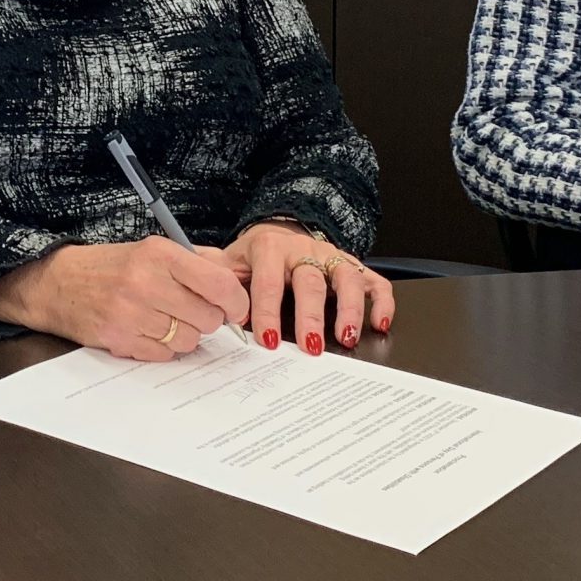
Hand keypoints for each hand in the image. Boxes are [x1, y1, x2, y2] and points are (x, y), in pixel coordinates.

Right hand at [0, 236, 248, 359]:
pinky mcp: (120, 339)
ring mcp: (131, 313)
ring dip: (183, 334)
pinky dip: (161, 347)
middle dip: (205, 318)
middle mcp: (146, 281)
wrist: (57, 283)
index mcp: (160, 254)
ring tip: (162, 319)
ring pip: (189, 340)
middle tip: (189, 310)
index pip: (220, 284)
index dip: (236, 302)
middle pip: (208, 318)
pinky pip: (164, 354)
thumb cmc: (111, 266)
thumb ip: (198, 261)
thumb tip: (238, 280)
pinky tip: (146, 330)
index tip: (234, 307)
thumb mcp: (153, 250)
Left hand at [223, 220, 392, 352]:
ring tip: (346, 338)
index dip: (267, 311)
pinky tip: (379, 324)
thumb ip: (215, 275)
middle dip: (311, 315)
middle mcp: (304, 250)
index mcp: (270, 248)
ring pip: (347, 278)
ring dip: (349, 309)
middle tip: (311, 345)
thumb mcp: (229, 261)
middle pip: (311, 281)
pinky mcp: (351, 266)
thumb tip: (199, 290)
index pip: (268, 282)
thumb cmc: (253, 258)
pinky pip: (374, 281)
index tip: (267, 338)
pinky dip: (381, 302)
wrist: (277, 234)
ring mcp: (331, 257)